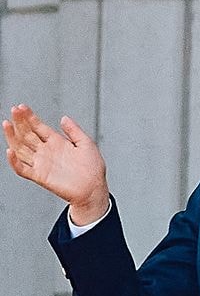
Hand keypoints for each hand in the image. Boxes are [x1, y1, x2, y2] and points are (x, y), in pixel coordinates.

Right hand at [4, 105, 110, 223]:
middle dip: (20, 122)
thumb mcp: (86, 143)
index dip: (29, 117)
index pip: (38, 127)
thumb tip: (63, 118)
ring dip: (12, 137)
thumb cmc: (92, 168)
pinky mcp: (40, 176)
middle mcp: (46, 152)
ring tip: (6, 124)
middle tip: (13, 110)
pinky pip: (22, 169)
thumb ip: (74, 130)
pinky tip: (10, 150)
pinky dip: (14, 161)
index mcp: (57, 143)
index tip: (21, 107)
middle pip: (27, 134)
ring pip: (21, 149)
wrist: (94, 188)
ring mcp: (41, 163)